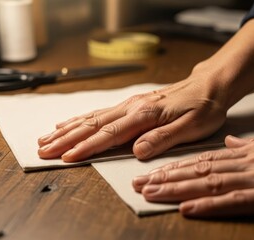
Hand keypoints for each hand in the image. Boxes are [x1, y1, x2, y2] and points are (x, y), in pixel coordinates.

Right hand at [37, 70, 228, 161]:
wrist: (210, 86)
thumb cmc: (203, 108)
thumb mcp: (191, 128)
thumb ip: (162, 139)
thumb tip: (137, 151)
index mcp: (145, 115)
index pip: (110, 134)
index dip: (87, 147)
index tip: (66, 157)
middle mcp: (133, 107)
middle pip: (93, 124)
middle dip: (66, 139)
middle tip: (44, 150)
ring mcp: (130, 104)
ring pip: (92, 117)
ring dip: (68, 129)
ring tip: (47, 138)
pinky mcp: (132, 104)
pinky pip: (100, 112)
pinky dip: (80, 119)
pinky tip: (69, 123)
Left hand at [133, 135, 253, 217]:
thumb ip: (252, 146)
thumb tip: (230, 145)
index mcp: (253, 151)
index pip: (206, 159)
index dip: (177, 167)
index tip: (155, 172)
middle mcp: (252, 162)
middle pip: (200, 171)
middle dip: (167, 178)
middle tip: (139, 184)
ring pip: (210, 183)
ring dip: (177, 189)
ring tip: (151, 194)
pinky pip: (236, 202)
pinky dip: (209, 206)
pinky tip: (188, 208)